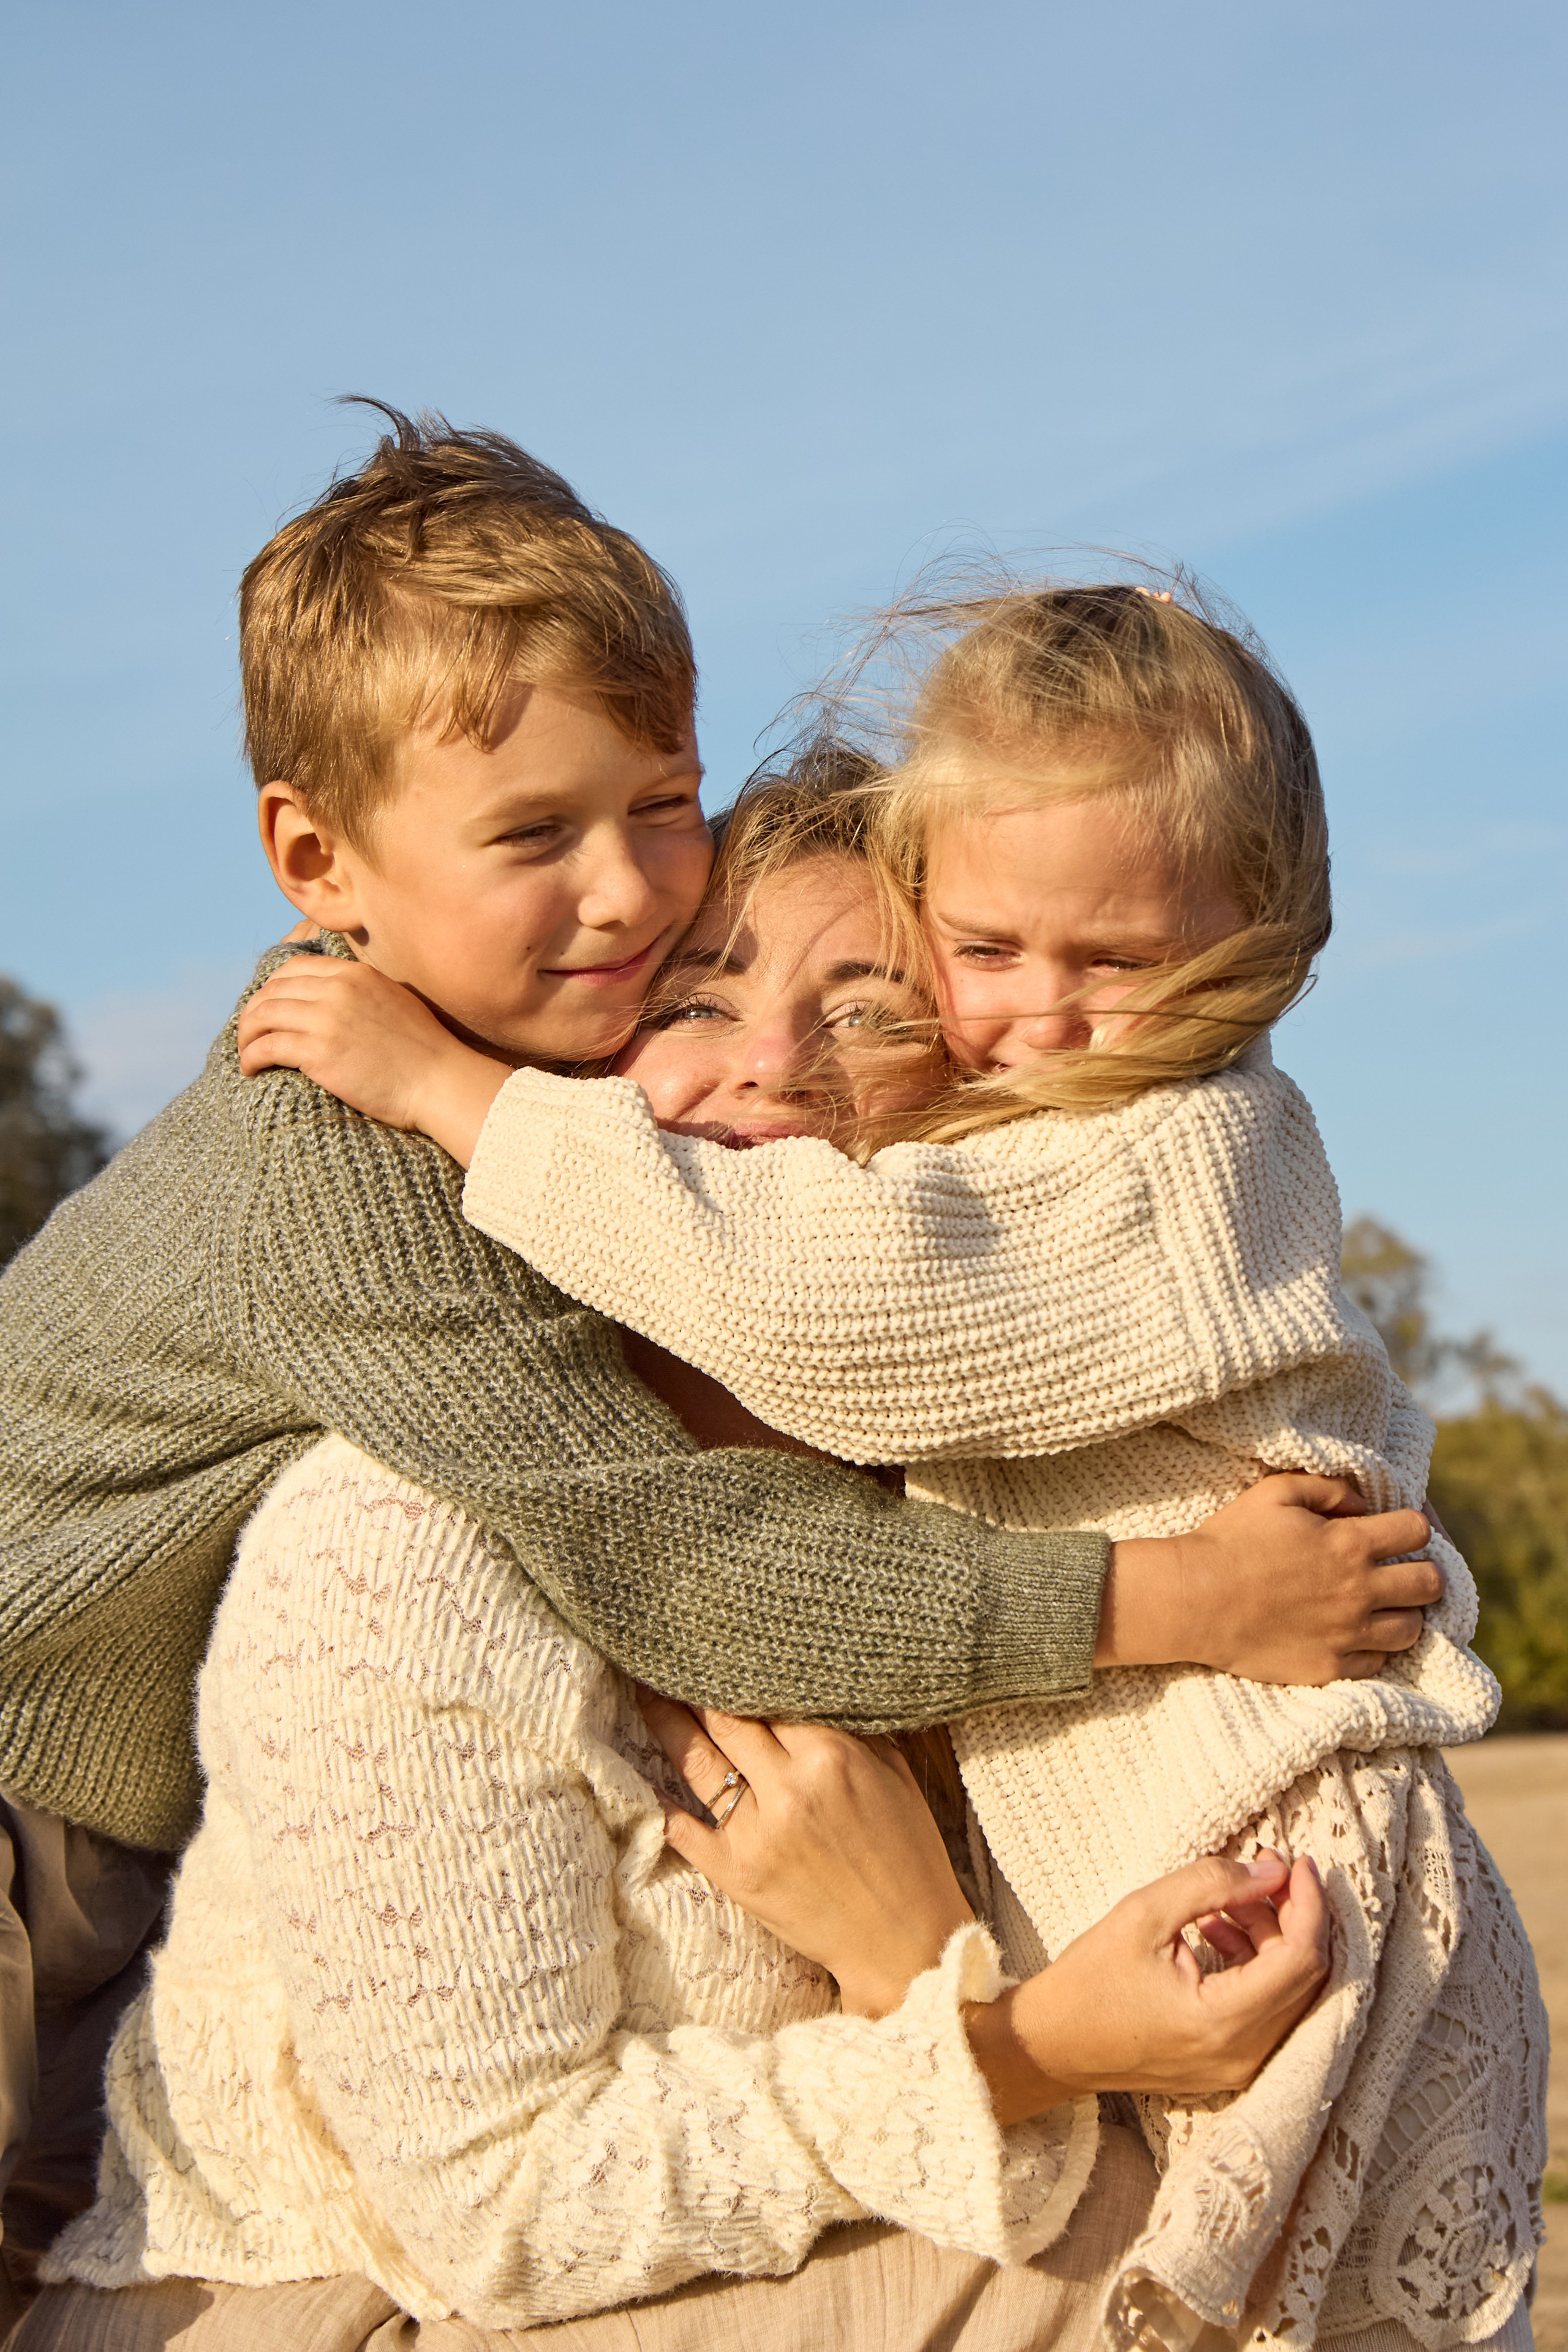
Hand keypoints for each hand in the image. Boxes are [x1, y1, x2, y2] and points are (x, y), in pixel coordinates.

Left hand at [236, 956, 510, 1159]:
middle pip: (272, 990)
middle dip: (252, 1012)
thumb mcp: (394, 1002)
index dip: (273, 988)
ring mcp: (326, 1019)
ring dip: (246, 1035)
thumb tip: (333, 1001)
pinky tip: (251, 1069)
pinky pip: (266, 1046)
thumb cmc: (424, 1053)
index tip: (268, 1009)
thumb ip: (362, 993)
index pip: (295, 968)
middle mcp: (337, 990)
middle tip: (249, 1034)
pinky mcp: (318, 1052)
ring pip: (262, 1015)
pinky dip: (250, 1057)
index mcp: (355, 974)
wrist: (440, 1083)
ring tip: (245, 1053)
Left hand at [638, 1691, 973, 2018]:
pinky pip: (683, 1828)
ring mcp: (757, 1831)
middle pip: (723, 1719)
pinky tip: (644, 1772)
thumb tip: (810, 1684)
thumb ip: (851, 1726)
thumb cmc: (907, 1853)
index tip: (717, 1649)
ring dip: (665, 1722)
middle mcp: (789, 1787)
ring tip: (645, 1695)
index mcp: (831, 1755)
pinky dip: (662, 1800)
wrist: (905, 1943)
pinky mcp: (736, 1873)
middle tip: (667, 1659)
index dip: (737, 1669)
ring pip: (696, 1762)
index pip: (767, 1694)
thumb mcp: (892, 1774)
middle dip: (692, 1686)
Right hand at [971, 1848, 1328, 2124]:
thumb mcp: (1143, 1914)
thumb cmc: (1088, 1980)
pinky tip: (1218, 1932)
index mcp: (1222, 2021)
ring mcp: (1238, 2067)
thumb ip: (1211, 1884)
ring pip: (1288, 1994)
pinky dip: (1256, 1966)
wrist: (1050, 2045)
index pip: (1300, 1958)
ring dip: (1273, 1939)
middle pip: (1305, 1978)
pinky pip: (1266, 2011)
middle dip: (1294, 1917)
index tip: (1297, 1861)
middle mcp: (1243, 2054)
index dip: (1307, 1903)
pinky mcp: (1228, 2065)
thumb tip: (1272, 1870)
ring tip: (1230, 1899)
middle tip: (1265, 1871)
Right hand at [1096, 1473, 1440, 1683]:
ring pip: (1412, 1628)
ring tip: (1383, 1607)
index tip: (1395, 1532)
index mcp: (1350, 1544)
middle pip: (1430, 1584)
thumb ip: (1326, 1489)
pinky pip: (1378, 1662)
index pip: (1418, 1531)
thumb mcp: (1274, 1493)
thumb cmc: (1230, 1540)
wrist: (1194, 1599)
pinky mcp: (1330, 1666)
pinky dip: (1375, 1648)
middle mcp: (1359, 1591)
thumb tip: (1361, 1504)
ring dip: (1404, 1613)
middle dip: (1422, 1572)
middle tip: (1401, 1572)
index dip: (1411, 1527)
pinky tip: (1355, 1634)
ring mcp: (1347, 1634)